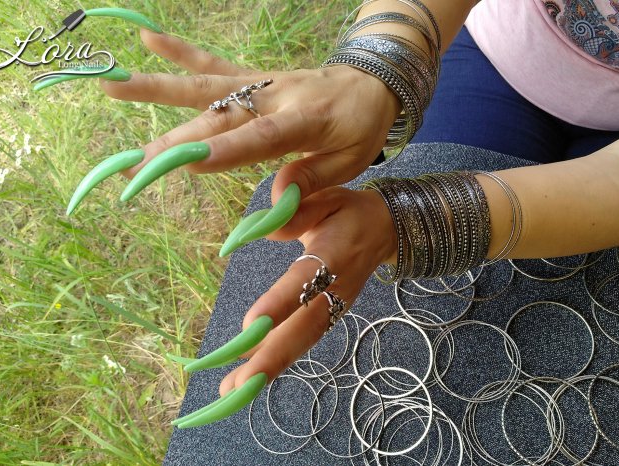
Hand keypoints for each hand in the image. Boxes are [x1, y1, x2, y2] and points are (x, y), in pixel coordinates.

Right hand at [100, 30, 400, 200]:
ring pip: (205, 88)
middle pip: (220, 119)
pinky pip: (215, 65)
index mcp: (305, 121)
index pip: (261, 138)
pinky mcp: (253, 77)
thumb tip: (275, 198)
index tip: (190, 165)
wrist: (372, 81)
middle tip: (135, 163)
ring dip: (158, 89)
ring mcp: (261, 83)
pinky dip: (182, 53)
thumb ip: (313, 177)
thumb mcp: (351, 160)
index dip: (227, 151)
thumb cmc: (361, 127)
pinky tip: (147, 39)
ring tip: (114, 85)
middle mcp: (275, 97)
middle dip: (176, 142)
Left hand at [170, 186, 396, 426]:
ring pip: (303, 341)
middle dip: (271, 358)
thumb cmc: (347, 211)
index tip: (251, 326)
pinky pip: (303, 340)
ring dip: (269, 367)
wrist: (385, 229)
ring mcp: (337, 306)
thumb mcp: (326, 196)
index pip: (306, 280)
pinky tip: (247, 375)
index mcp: (335, 253)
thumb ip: (295, 210)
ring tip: (232, 391)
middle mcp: (337, 288)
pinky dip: (277, 359)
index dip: (281, 304)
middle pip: (305, 327)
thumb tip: (259, 228)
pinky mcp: (331, 315)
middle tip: (236, 387)